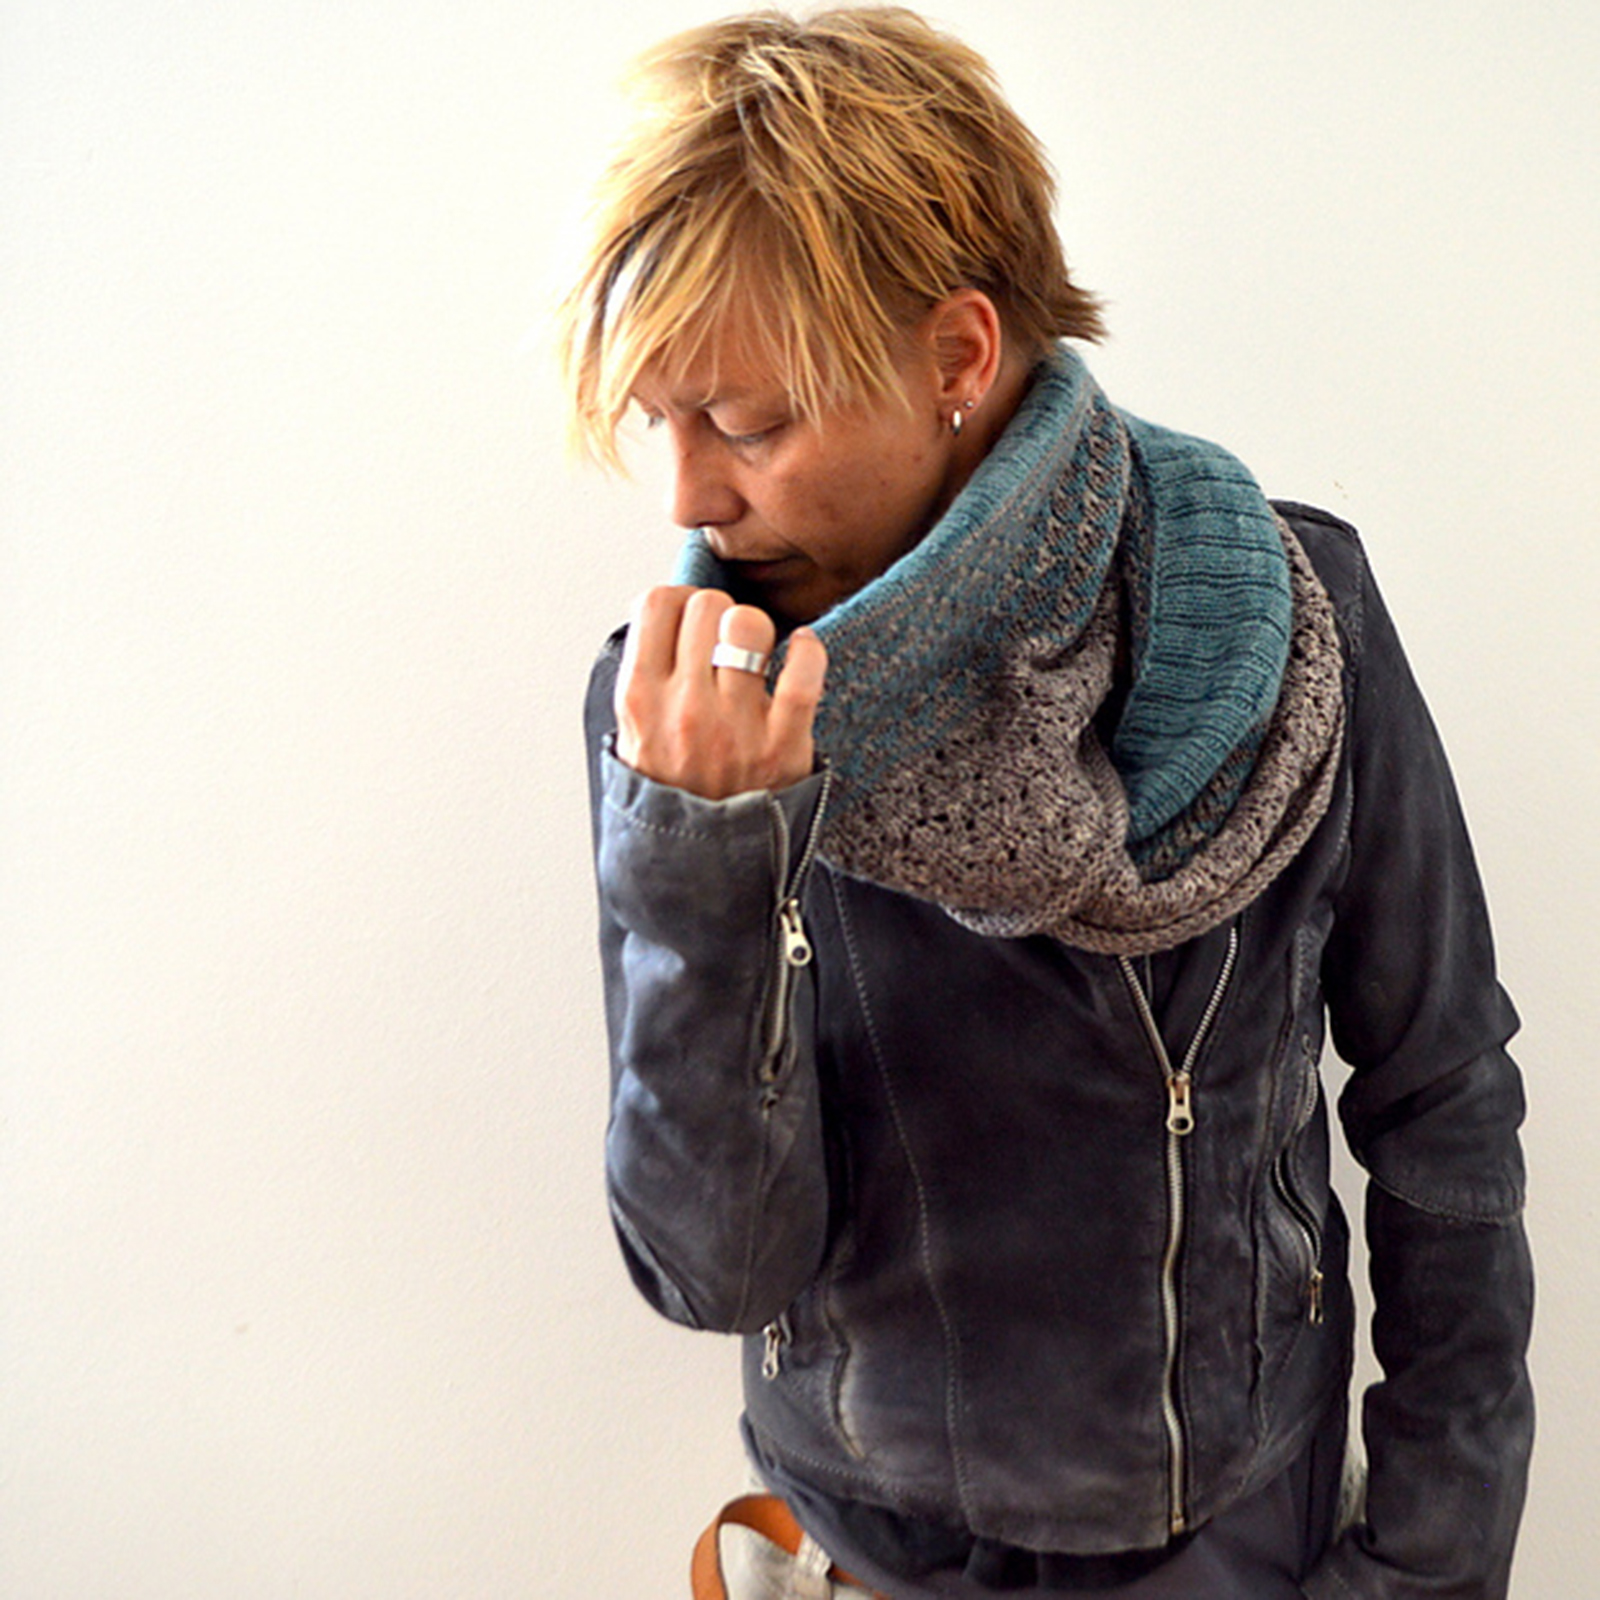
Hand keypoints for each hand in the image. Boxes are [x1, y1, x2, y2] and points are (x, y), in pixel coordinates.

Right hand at [614, 587, 827, 799]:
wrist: (700, 867)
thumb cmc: (673, 795)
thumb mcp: (631, 736)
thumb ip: (642, 678)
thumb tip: (661, 615)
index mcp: (640, 699)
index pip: (656, 603)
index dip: (678, 600)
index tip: (690, 618)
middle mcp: (684, 707)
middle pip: (705, 604)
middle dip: (719, 611)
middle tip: (725, 639)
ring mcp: (735, 724)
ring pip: (749, 623)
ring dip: (757, 628)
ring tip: (758, 651)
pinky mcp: (783, 743)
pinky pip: (804, 670)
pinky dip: (809, 650)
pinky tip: (802, 652)